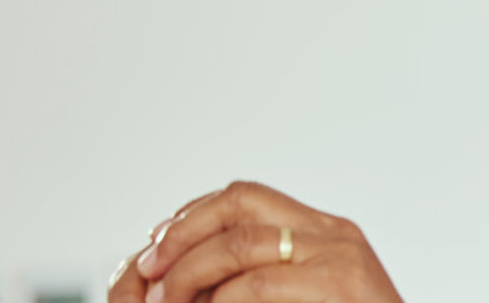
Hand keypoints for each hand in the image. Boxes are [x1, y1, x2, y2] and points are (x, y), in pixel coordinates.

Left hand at [107, 181, 402, 302]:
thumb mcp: (304, 296)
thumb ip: (261, 276)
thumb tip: (184, 272)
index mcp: (324, 230)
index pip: (245, 196)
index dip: (192, 215)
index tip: (157, 246)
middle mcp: (332, 233)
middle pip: (239, 202)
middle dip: (182, 233)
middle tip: (149, 269)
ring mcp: (339, 255)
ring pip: (240, 242)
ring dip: (189, 272)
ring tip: (166, 300)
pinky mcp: (339, 283)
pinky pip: (258, 284)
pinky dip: (221, 299)